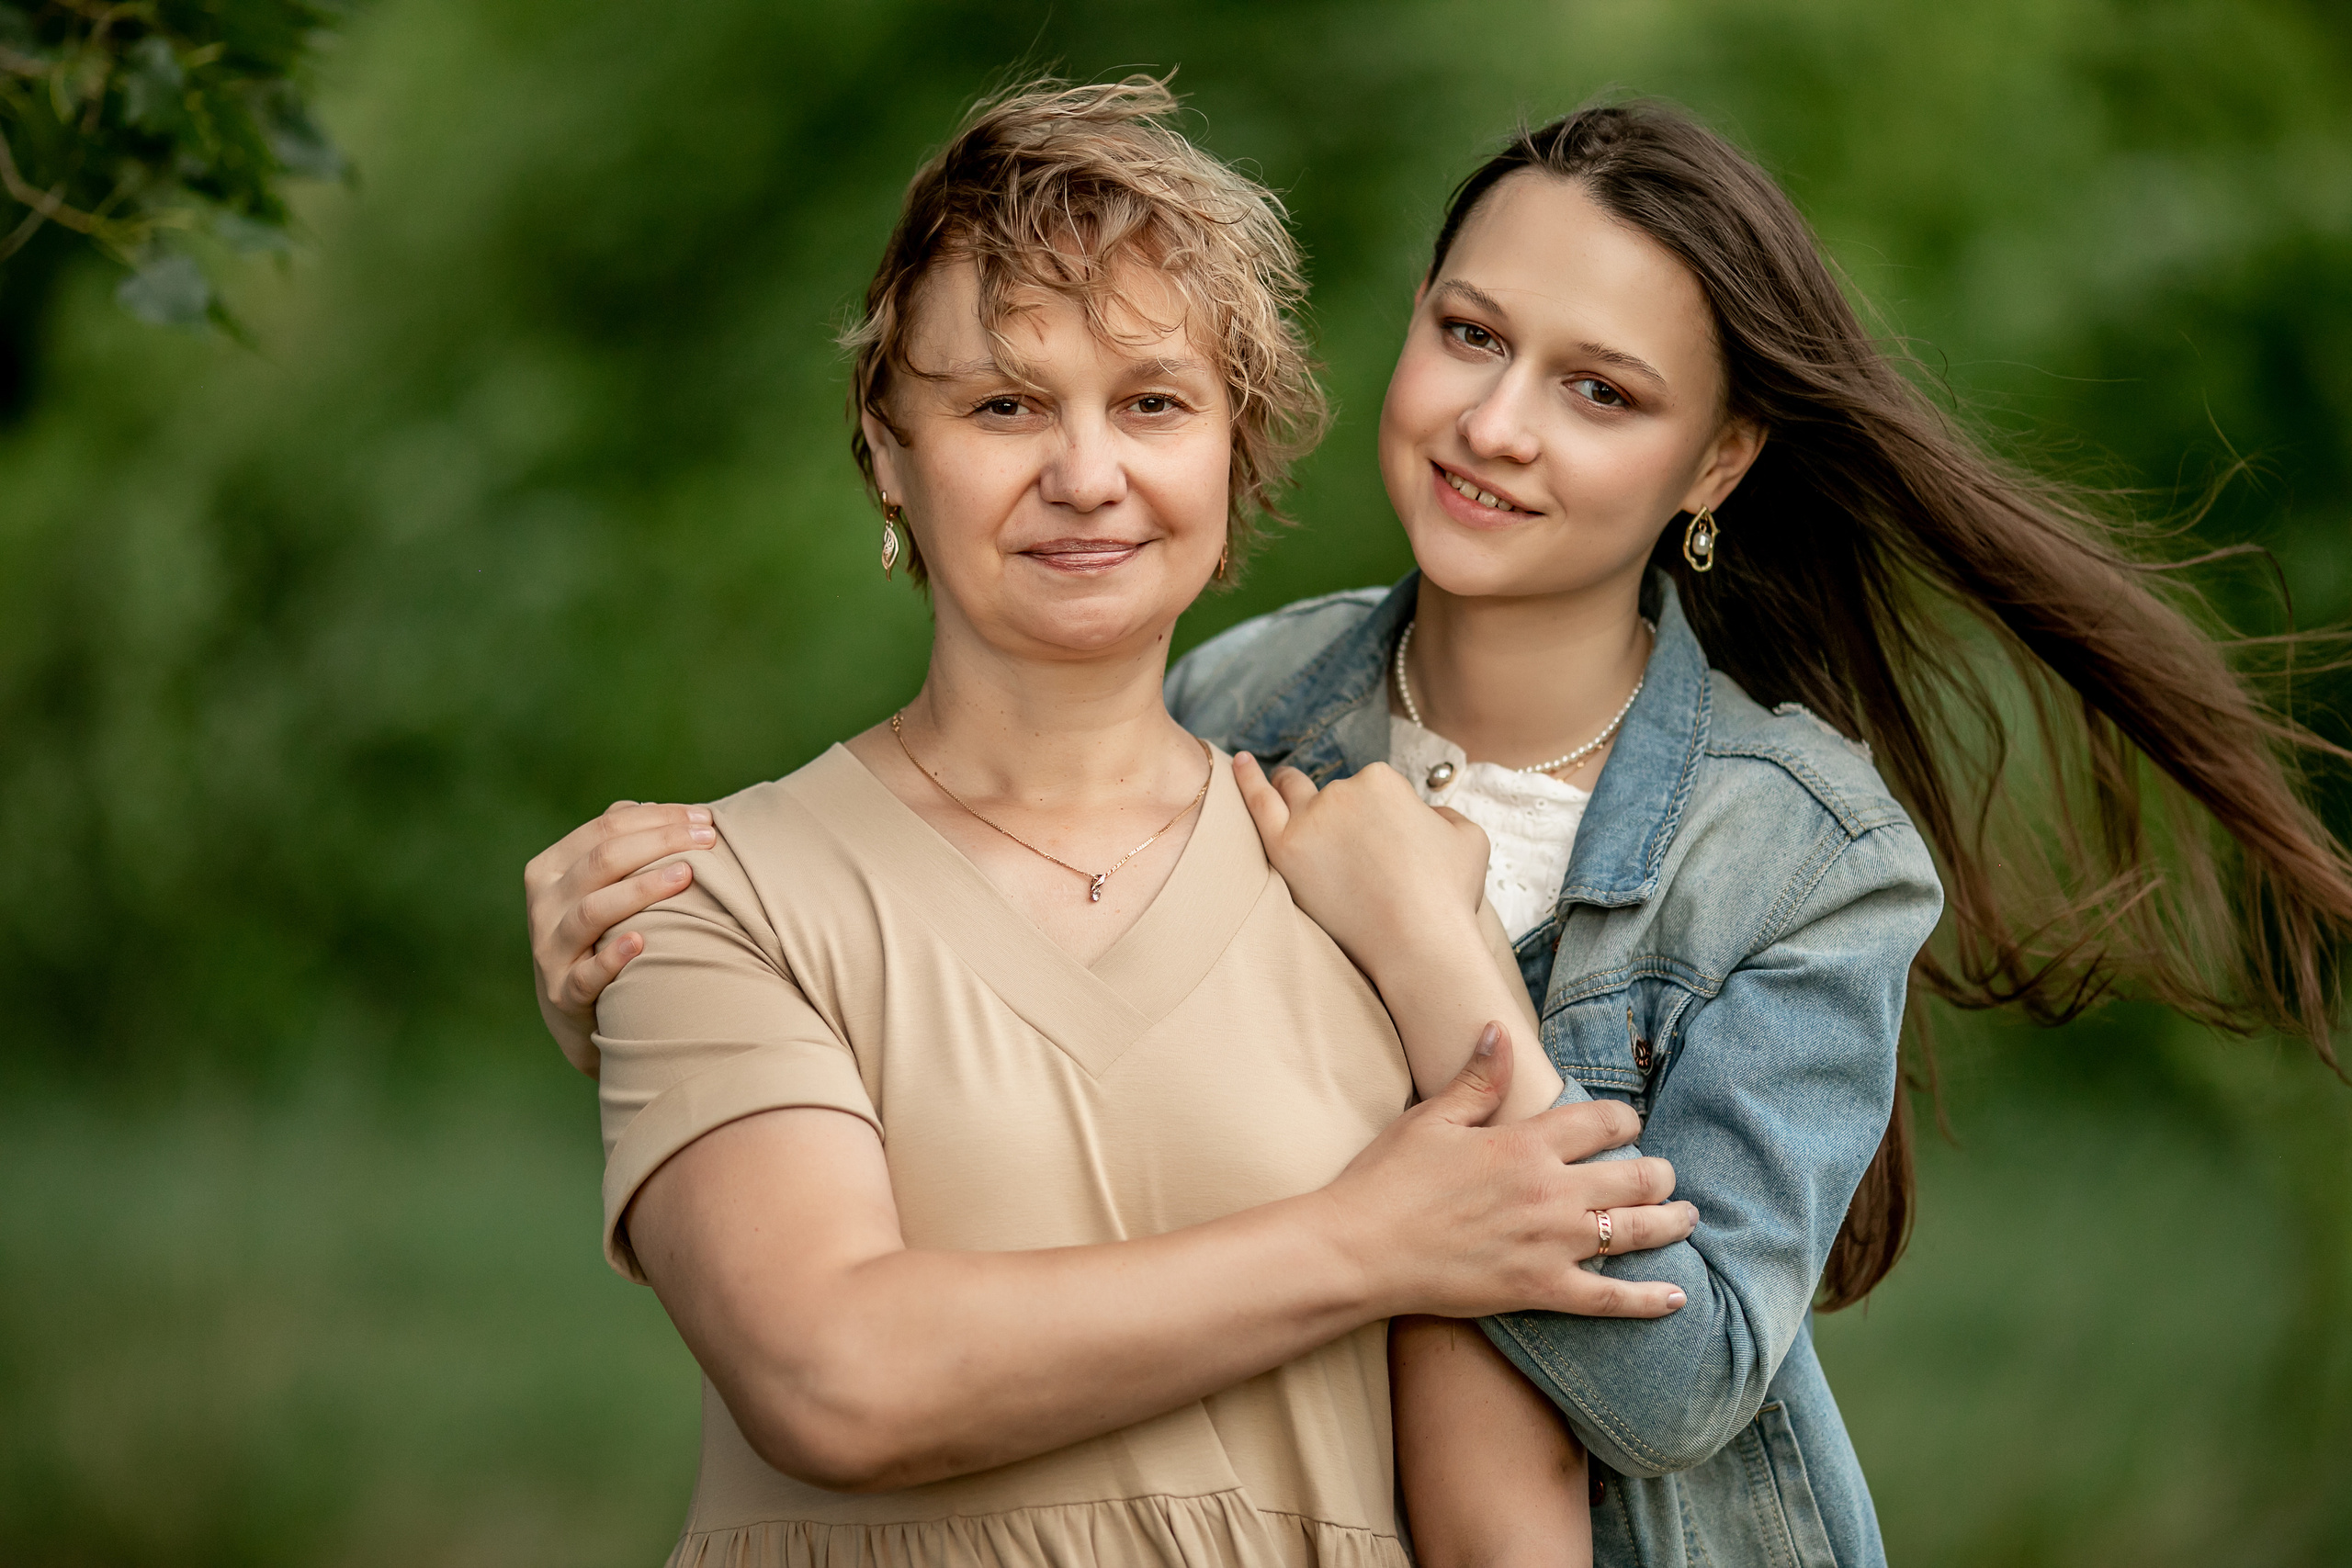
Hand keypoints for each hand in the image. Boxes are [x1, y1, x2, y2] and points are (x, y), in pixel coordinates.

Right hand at [524, 800, 713, 1074]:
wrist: (574, 1012)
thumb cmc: (599, 934)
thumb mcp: (597, 887)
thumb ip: (616, 845)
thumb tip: (647, 806)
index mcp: (551, 868)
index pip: (604, 828)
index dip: (657, 818)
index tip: (705, 818)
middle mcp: (544, 904)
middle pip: (601, 861)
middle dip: (659, 842)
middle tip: (709, 839)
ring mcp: (550, 949)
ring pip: (592, 910)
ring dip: (641, 890)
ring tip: (685, 875)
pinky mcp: (563, 993)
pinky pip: (586, 974)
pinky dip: (612, 957)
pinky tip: (640, 941)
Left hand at [1235, 753, 1488, 972]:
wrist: (1420, 945)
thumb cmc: (1449, 897)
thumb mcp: (1470, 838)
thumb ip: (1444, 815)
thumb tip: (1426, 815)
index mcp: (1383, 780)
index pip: (1370, 789)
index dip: (1380, 820)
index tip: (1389, 852)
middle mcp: (1343, 790)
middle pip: (1332, 794)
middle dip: (1341, 814)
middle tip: (1346, 844)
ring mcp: (1310, 818)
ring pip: (1293, 793)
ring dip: (1292, 791)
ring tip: (1290, 797)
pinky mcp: (1284, 849)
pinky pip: (1257, 803)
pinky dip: (1247, 779)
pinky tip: (1240, 762)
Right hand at [1326, 1022, 1694, 1319]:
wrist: (1360, 1250)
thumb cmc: (1388, 1181)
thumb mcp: (1432, 1118)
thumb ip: (1478, 1079)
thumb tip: (1499, 1029)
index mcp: (1524, 1144)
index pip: (1601, 1122)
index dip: (1625, 1121)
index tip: (1629, 1125)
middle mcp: (1549, 1192)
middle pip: (1634, 1177)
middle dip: (1659, 1173)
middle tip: (1665, 1175)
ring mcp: (1549, 1244)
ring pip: (1635, 1231)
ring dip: (1670, 1221)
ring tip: (1687, 1215)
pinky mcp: (1539, 1290)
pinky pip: (1609, 1298)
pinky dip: (1648, 1300)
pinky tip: (1677, 1297)